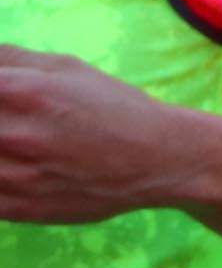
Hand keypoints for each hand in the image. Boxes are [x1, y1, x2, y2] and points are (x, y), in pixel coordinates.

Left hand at [0, 44, 203, 225]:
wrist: (161, 160)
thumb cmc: (114, 108)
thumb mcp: (66, 67)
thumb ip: (9, 58)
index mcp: (21, 91)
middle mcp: (12, 133)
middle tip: (9, 125)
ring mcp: (12, 176)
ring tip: (12, 142)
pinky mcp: (15, 208)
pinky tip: (11, 165)